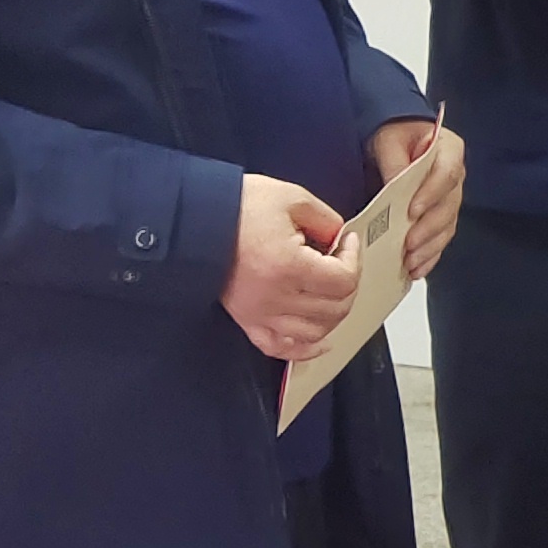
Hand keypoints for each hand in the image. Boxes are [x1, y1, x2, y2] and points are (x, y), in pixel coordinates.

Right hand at [222, 173, 356, 361]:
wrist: (193, 221)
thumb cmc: (236, 208)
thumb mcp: (290, 198)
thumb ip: (325, 219)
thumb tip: (339, 238)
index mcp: (289, 266)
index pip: (343, 280)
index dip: (354, 259)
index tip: (347, 242)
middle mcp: (275, 297)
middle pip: (335, 309)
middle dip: (347, 284)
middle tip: (340, 262)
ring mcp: (260, 313)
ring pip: (314, 332)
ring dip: (332, 314)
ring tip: (330, 292)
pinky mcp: (246, 320)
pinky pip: (280, 348)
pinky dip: (304, 350)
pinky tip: (320, 341)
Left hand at [369, 117, 466, 279]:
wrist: (396, 142)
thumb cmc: (395, 136)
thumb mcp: (389, 140)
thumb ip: (394, 161)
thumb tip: (395, 184)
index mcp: (449, 150)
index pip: (447, 173)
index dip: (432, 194)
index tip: (412, 211)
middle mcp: (455, 175)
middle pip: (449, 206)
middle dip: (429, 229)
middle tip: (409, 244)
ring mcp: (450, 198)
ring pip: (447, 226)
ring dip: (430, 247)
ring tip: (411, 261)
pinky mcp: (441, 216)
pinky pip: (440, 238)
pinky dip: (430, 255)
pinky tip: (417, 268)